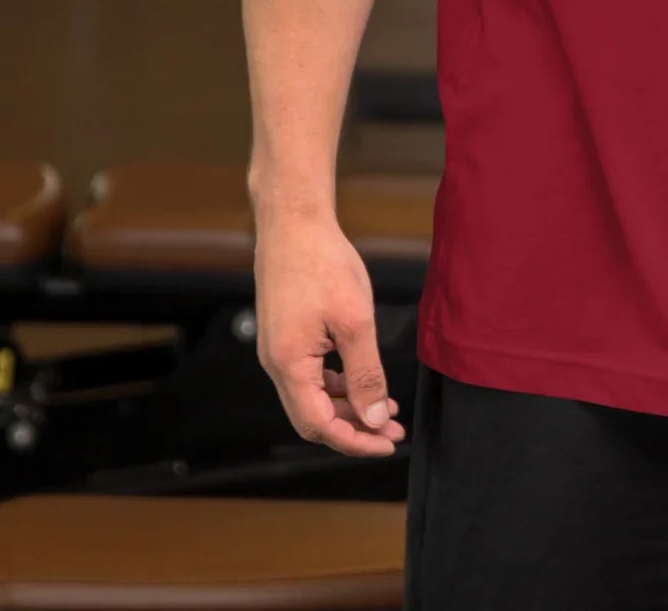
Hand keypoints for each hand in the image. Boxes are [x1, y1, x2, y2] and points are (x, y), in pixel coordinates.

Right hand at [254, 209, 405, 455]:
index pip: (320, 425)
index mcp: (289, 365)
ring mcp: (278, 350)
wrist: (294, 222)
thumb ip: (365, 374)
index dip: (354, 441)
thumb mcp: (355, 321)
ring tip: (385, 407)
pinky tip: (362, 380)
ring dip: (348, 406)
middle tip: (391, 430)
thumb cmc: (322, 263)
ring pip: (313, 397)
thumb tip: (373, 418)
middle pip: (314, 417)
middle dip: (354, 428)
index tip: (386, 443)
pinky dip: (337, 384)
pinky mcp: (285, 336)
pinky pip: (310, 375)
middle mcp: (276, 364)